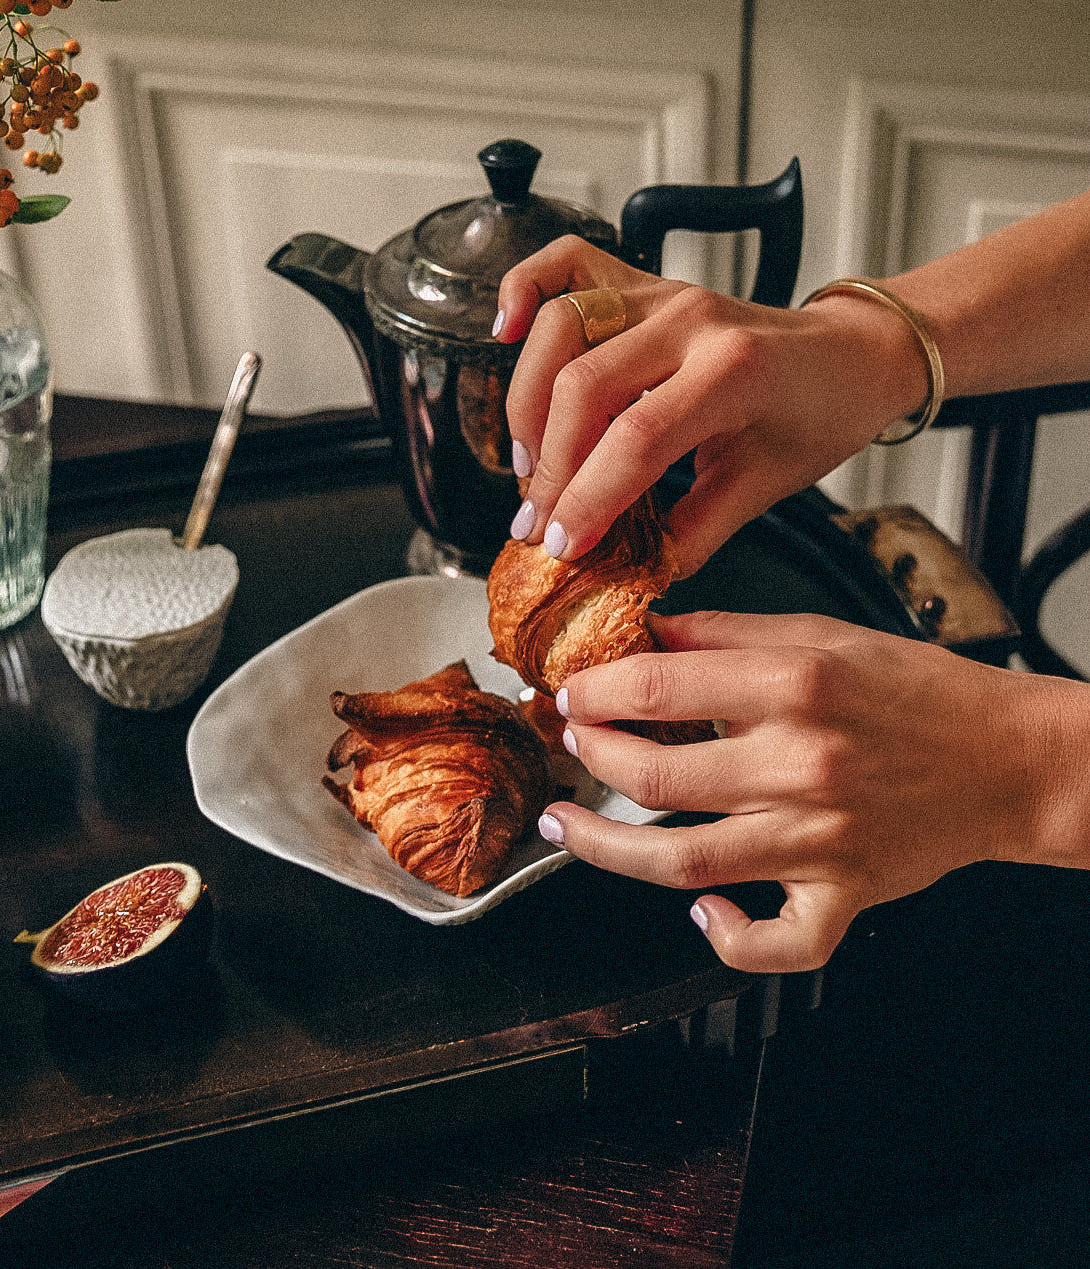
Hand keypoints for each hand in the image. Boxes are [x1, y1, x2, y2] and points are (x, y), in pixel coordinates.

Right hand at [495, 238, 928, 573]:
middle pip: (584, 387)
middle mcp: (691, 321)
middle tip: (538, 523)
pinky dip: (525, 287)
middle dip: (550, 468)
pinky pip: (568, 263)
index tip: (561, 547)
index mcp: (734, 371)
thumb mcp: (766, 486)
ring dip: (528, 401)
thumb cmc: (819, 414)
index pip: (636, 439)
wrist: (854, 354)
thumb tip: (627, 575)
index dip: (588, 500)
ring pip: (561, 328)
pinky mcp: (645, 282)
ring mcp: (664, 293)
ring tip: (531, 464)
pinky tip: (505, 332)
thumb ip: (694, 533)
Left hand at [538, 610, 1085, 972]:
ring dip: (607, 847)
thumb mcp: (823, 634)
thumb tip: (648, 630)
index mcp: (797, 686)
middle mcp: (803, 765)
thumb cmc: (919, 692)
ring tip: (565, 825)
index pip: (657, 687)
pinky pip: (776, 942)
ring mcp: (821, 841)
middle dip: (590, 756)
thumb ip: (728, 633)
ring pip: (686, 862)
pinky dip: (729, 939)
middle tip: (569, 742)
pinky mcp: (845, 895)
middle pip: (656, 775)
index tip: (572, 692)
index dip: (594, 690)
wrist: (1008, 759)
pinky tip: (700, 914)